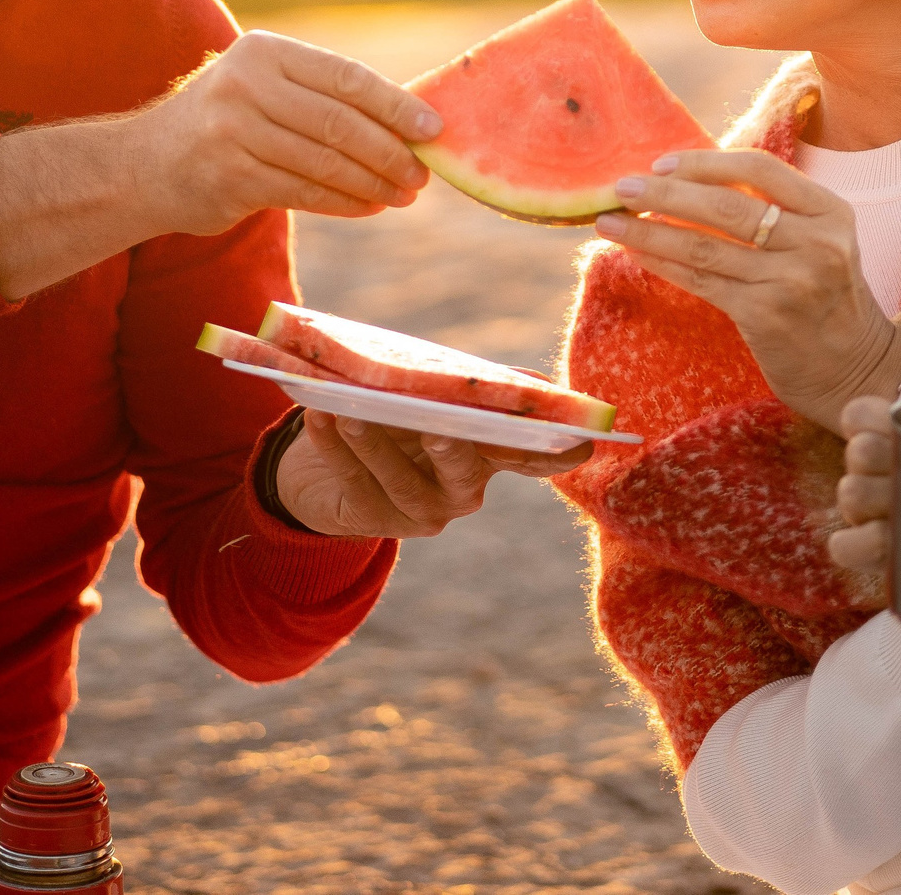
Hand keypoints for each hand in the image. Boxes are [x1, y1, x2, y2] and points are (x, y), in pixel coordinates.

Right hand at [137, 31, 442, 231]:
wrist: (143, 165)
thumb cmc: (224, 123)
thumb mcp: (262, 87)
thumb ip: (321, 95)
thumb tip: (407, 118)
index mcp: (264, 52)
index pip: (345, 77)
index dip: (395, 104)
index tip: (433, 128)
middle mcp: (246, 85)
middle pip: (339, 122)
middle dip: (390, 151)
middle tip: (422, 174)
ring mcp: (233, 132)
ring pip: (325, 163)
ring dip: (373, 183)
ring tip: (403, 195)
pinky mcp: (230, 178)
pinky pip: (304, 193)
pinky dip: (344, 202)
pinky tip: (368, 207)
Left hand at [274, 411, 592, 538]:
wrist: (328, 465)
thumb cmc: (396, 416)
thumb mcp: (434, 396)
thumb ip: (476, 386)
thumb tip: (534, 382)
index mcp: (490, 455)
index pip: (532, 457)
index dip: (555, 454)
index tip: (581, 443)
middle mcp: (463, 489)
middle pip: (464, 473)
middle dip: (452, 452)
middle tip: (436, 430)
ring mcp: (420, 511)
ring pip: (399, 480)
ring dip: (373, 443)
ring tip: (349, 410)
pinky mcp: (373, 518)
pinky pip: (352, 480)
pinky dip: (333, 446)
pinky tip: (319, 414)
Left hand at [594, 149, 900, 433]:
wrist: (856, 371)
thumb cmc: (825, 298)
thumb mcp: (820, 241)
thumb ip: (772, 210)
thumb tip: (687, 182)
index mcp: (830, 211)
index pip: (759, 169)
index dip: (705, 163)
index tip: (662, 164)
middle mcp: (815, 242)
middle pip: (726, 206)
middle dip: (664, 194)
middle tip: (620, 187)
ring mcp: (790, 281)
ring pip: (704, 246)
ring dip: (649, 231)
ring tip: (608, 221)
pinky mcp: (764, 316)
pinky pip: (701, 282)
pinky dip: (663, 263)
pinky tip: (636, 252)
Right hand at [831, 362, 900, 663]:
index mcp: (891, 436)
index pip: (857, 414)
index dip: (874, 420)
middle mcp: (873, 471)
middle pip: (858, 452)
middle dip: (886, 461)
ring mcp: (868, 512)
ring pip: (849, 493)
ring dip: (878, 502)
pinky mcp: (869, 552)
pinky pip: (840, 546)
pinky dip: (859, 545)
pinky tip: (893, 544)